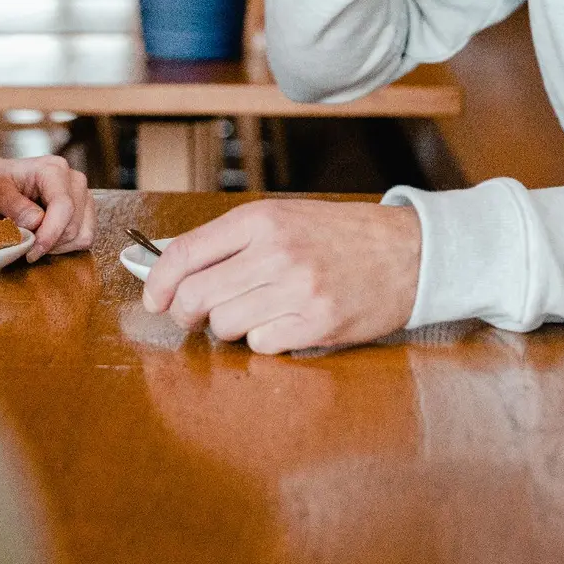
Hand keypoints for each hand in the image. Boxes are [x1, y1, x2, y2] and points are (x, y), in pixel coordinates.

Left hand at [0, 153, 94, 260]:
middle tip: (24, 242)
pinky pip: (84, 239)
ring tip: (34, 238)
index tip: (31, 252)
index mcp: (53, 169)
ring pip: (80, 235)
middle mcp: (74, 180)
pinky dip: (65, 246)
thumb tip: (36, 222)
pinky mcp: (85, 211)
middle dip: (48, 242)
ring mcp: (83, 196)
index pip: (63, 206)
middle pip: (72, 225)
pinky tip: (46, 238)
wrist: (0, 182)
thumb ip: (13, 205)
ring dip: (56, 246)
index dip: (50, 234)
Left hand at [141, 199, 420, 352]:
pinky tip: (284, 323)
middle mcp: (276, 253)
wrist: (409, 252)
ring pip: (224, 326)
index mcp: (261, 220)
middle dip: (187, 312)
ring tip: (253, 313)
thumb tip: (172, 268)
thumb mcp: (283, 218)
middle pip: (197, 297)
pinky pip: (261, 345)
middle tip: (195, 315)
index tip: (155, 298)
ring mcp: (297, 290)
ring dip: (228, 327)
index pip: (185, 253)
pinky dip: (263, 341)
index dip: (159, 282)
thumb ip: (230, 241)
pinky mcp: (318, 324)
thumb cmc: (340, 236)